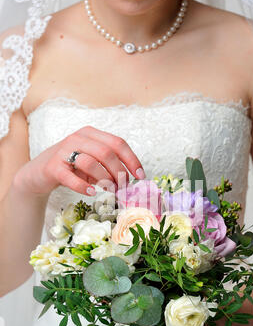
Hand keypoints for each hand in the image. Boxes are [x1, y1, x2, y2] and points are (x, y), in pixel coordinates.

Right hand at [13, 126, 144, 197]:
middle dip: (119, 172)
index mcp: (91, 134)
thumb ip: (108, 167)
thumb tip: (131, 180)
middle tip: (124, 187)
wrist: (39, 174)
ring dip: (105, 179)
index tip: (140, 176)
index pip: (118, 143)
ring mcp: (64, 151)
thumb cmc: (71, 169)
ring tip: (110, 190)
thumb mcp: (92, 165)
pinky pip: (71, 177)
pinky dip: (83, 186)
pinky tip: (91, 192)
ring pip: (91, 162)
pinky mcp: (53, 167)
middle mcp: (78, 138)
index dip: (132, 160)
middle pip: (106, 152)